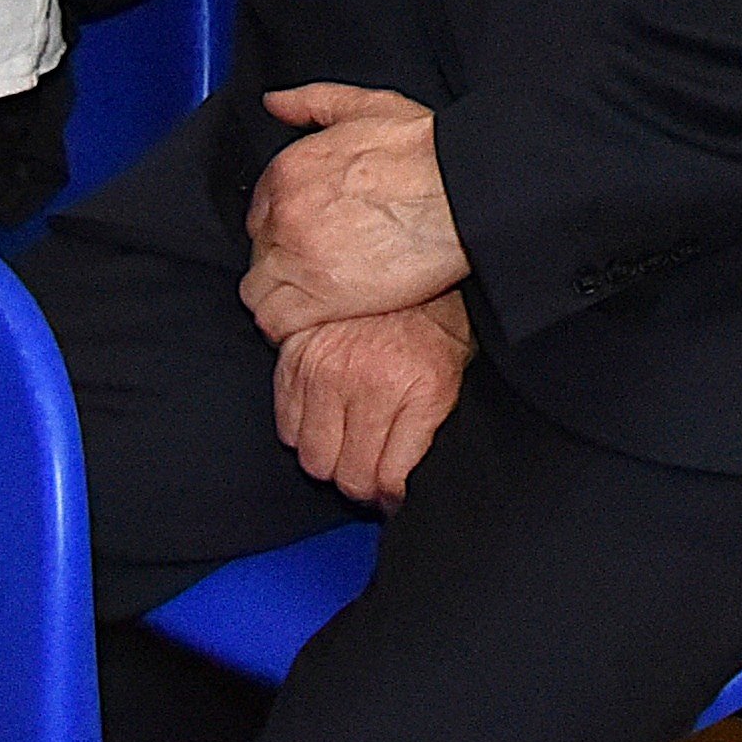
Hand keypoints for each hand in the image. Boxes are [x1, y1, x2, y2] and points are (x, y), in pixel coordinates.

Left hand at [242, 84, 465, 339]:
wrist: (460, 192)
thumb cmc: (425, 150)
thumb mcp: (366, 106)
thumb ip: (312, 102)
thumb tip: (275, 103)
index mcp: (289, 170)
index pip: (262, 212)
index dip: (285, 229)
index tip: (310, 239)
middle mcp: (283, 213)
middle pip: (260, 251)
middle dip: (283, 262)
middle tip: (320, 270)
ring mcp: (296, 256)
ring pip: (258, 291)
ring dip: (280, 297)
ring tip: (315, 301)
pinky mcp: (318, 297)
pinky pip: (275, 322)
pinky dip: (287, 326)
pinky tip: (314, 321)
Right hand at [271, 296, 472, 508]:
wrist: (409, 245)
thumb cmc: (438, 310)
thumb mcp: (456, 368)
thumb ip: (428, 424)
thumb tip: (403, 476)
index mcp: (421, 391)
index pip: (391, 479)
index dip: (391, 496)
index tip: (391, 493)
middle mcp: (371, 385)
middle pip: (348, 475)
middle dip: (360, 484)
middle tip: (368, 471)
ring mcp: (328, 370)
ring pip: (312, 456)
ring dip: (329, 459)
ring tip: (345, 444)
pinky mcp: (295, 356)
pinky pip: (286, 422)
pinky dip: (302, 429)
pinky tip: (322, 417)